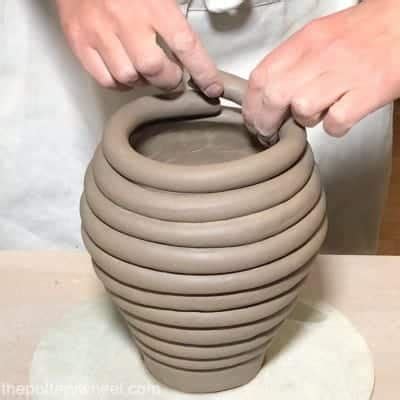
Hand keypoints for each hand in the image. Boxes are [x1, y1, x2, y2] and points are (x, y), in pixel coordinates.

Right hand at [56, 0, 222, 95]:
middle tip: (173, 75)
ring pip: (129, 78)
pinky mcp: (80, 43)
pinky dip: (120, 84)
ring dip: (143, 81)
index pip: (186, 45)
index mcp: (152, 3)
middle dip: (169, 79)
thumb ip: (175, 16)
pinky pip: (106, 80)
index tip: (213, 87)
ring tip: (146, 70)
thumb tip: (193, 49)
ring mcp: (99, 32)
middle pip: (154, 69)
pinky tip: (126, 73)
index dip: (203, 71)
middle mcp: (126, 19)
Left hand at [243, 0, 399, 136]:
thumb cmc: (362, 33)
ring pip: (302, 108)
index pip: (261, 76)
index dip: (251, 105)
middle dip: (266, 122)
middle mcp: (321, 54)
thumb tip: (266, 93)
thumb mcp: (319, 36)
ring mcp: (346, 73)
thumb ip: (291, 63)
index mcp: (305, 40)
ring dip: (302, 121)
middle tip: (269, 131)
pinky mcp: (370, 91)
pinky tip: (337, 120)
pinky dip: (333, 128)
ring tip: (313, 116)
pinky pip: (336, 122)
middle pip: (275, 96)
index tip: (252, 119)